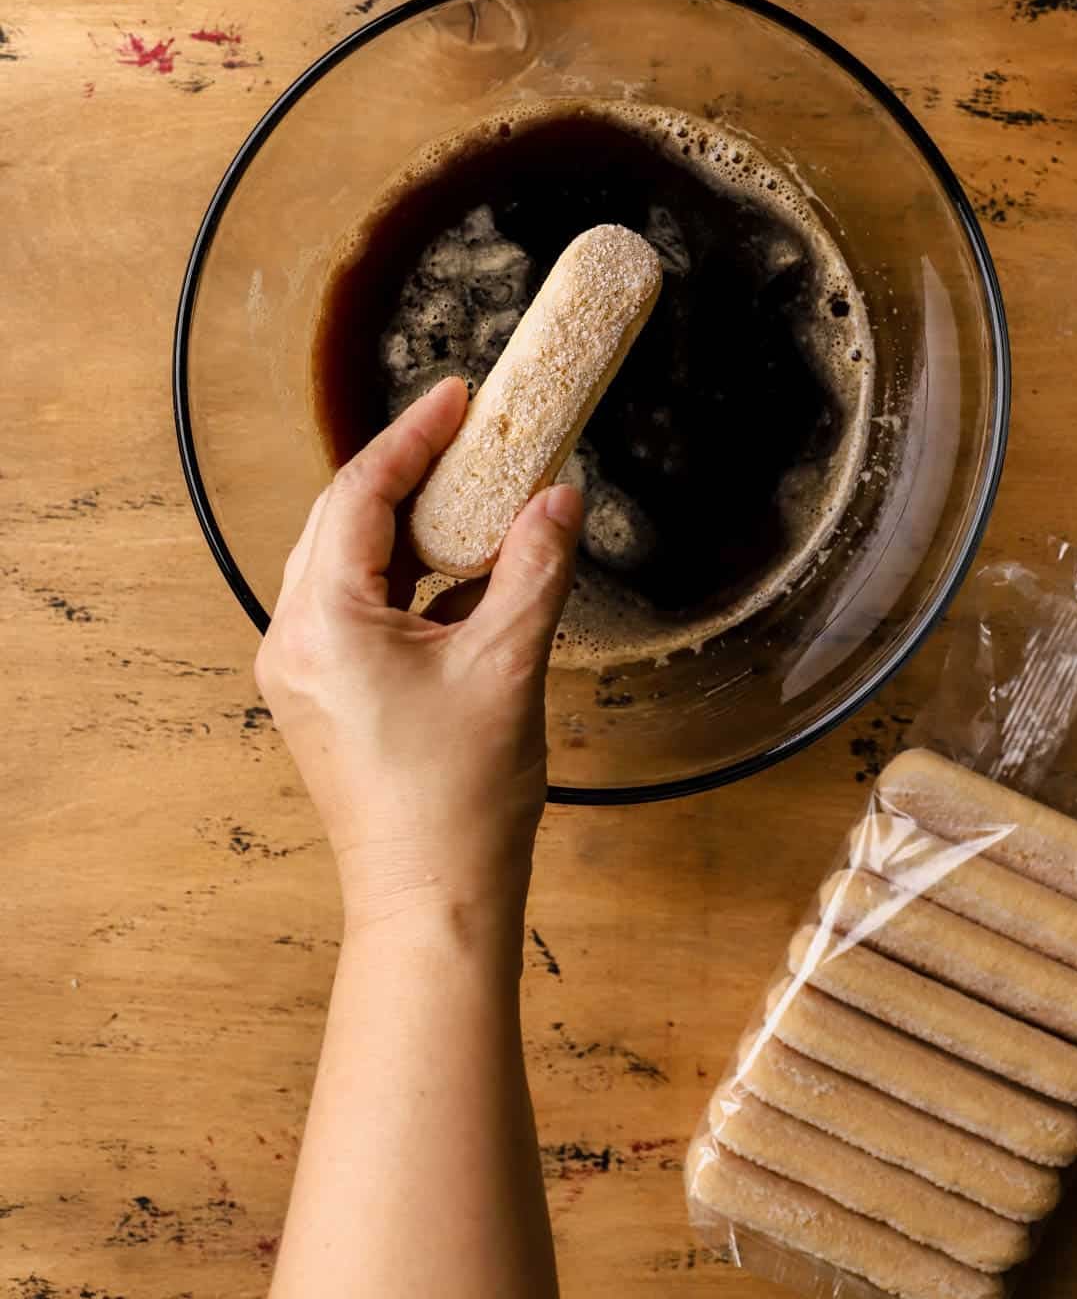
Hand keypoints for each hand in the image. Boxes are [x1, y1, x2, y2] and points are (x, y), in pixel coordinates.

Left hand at [254, 376, 582, 938]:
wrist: (433, 902)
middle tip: (467, 432)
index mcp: (324, 623)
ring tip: (469, 489)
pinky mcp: (322, 697)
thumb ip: (534, 567)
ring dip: (405, 524)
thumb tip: (560, 496)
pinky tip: (459, 568)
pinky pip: (355, 608)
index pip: (361, 495)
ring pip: (345, 563)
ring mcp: (300, 672)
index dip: (413, 437)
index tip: (458, 396)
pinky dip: (404, 577)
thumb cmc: (460, 798)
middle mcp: (294, 640)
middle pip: (342, 520)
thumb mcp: (508, 664)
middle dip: (406, 471)